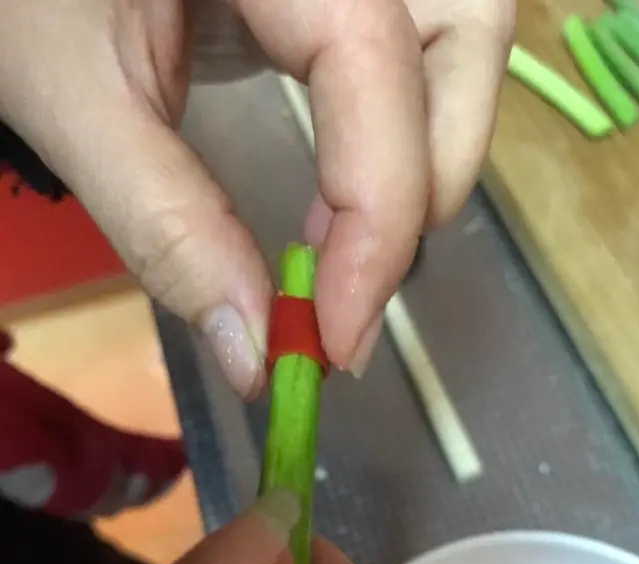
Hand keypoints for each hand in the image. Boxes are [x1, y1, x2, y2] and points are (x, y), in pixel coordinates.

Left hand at [0, 0, 512, 394]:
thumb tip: (254, 354)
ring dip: (427, 161)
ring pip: (456, 41)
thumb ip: (165, 223)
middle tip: (353, 291)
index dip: (378, 219)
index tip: (337, 341)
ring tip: (350, 247)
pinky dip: (394, 138)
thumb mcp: (73, 95)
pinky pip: (409, 53)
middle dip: (426, 182)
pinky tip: (340, 200)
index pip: (375, 64)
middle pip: (463, 32)